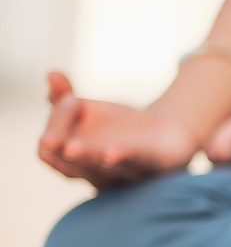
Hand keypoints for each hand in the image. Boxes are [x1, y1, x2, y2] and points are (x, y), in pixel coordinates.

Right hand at [39, 72, 202, 188]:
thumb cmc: (118, 126)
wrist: (166, 132)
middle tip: (49, 140)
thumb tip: (51, 73)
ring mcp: (125, 171)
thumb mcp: (85, 110)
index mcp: (75, 162)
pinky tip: (111, 153)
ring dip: (87, 156)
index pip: (49, 148)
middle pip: (70, 166)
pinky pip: (134, 161)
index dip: (54, 125)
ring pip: (101, 168)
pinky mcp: (152, 164)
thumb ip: (62, 96)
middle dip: (59, 153)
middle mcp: (97, 173)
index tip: (69, 98)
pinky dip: (122, 156)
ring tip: (71, 148)